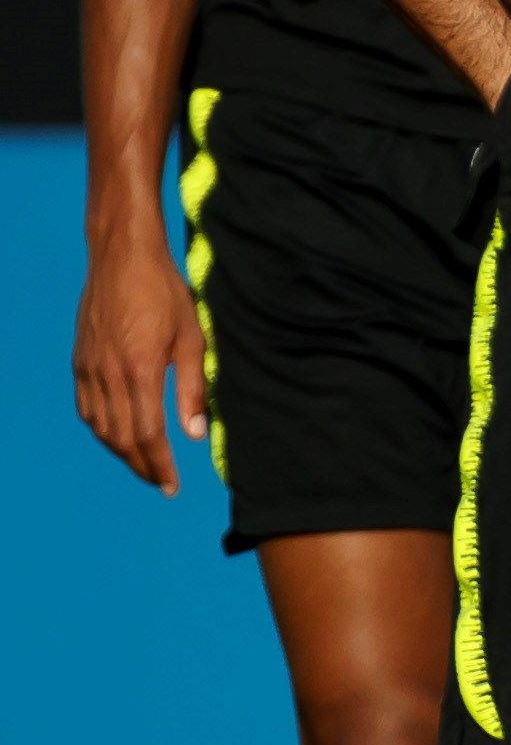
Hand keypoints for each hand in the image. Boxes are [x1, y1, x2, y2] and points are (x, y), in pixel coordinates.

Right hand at [73, 226, 205, 495]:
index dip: (160, 465)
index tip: (172, 486)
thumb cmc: (165, 293)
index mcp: (140, 371)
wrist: (122, 258)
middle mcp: (109, 376)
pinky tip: (117, 435)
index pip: (149, 435)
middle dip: (143, 466)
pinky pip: (87, 408)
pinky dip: (102, 429)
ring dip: (122, 451)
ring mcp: (89, 369)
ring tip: (145, 464)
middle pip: (122, 438)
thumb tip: (196, 435)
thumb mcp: (191, 338)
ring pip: (101, 427)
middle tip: (162, 483)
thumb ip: (193, 389)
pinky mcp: (80, 362)